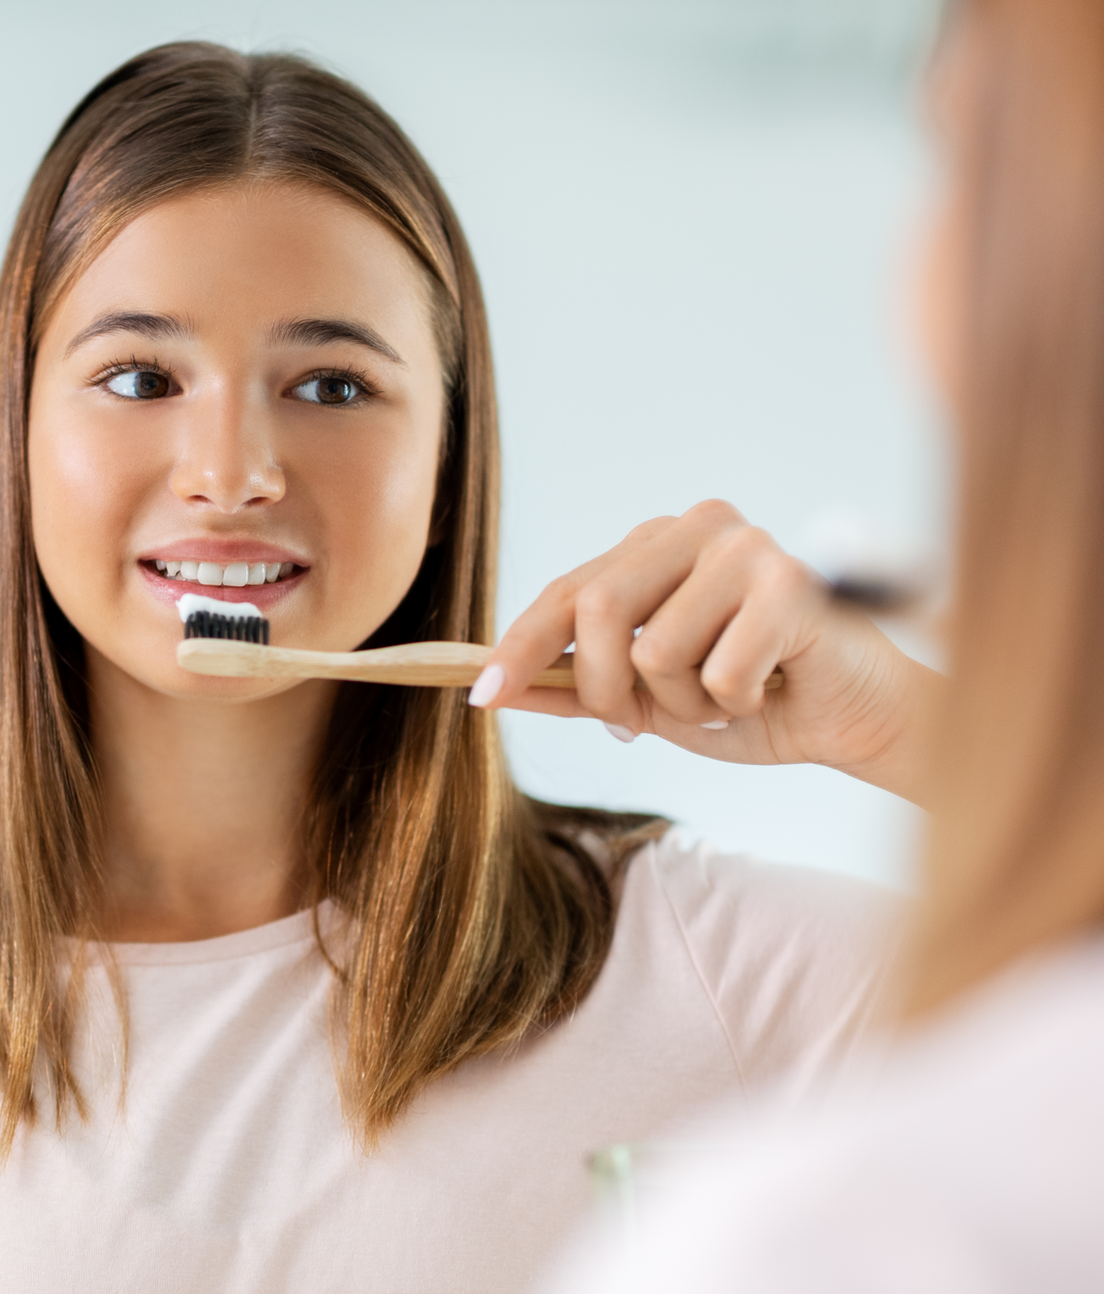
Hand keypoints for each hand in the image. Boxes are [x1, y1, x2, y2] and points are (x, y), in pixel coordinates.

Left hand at [472, 500, 938, 804]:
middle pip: (597, 611)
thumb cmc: (754, 698)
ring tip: (729, 697)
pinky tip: (771, 687)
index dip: (518, 647)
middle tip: (636, 724)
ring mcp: (746, 548)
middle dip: (606, 689)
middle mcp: (697, 528)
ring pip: (656, 651)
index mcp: (658, 544)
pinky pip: (717, 671)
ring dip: (686, 704)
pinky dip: (736, 703)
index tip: (480, 696)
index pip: (567, 591)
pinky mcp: (790, 584)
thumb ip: (579, 689)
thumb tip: (498, 691)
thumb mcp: (649, 701)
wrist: (854, 716)